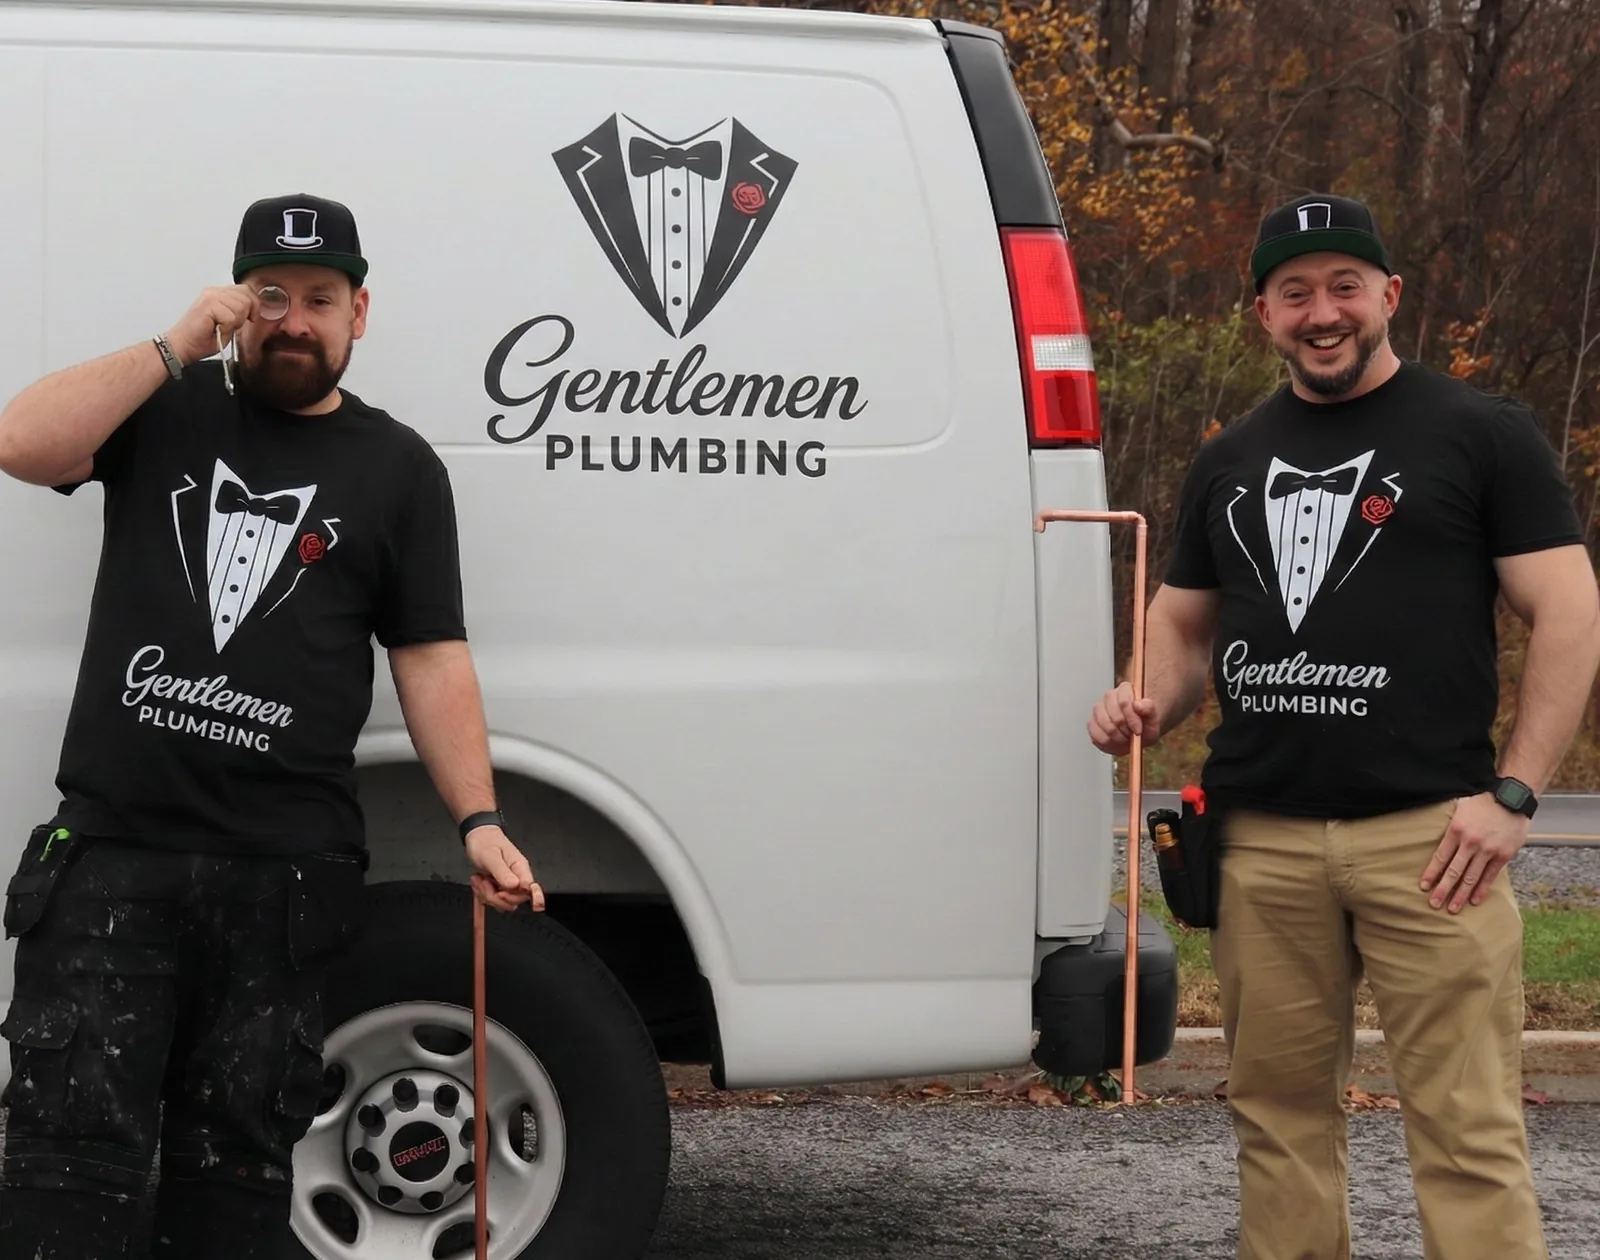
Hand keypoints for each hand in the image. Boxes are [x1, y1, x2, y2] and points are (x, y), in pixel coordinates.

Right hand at [163, 285, 259, 366]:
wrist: (183, 346)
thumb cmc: (203, 338)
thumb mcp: (230, 323)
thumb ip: (241, 312)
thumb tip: (255, 310)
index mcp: (220, 293)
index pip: (247, 290)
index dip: (253, 305)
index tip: (250, 318)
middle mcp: (215, 291)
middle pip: (247, 297)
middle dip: (245, 315)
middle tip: (230, 325)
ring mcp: (210, 296)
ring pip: (241, 307)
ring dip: (234, 323)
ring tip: (220, 327)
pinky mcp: (207, 304)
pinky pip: (232, 317)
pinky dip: (227, 328)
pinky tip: (215, 329)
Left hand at [465, 826, 544, 913]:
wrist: (477, 837)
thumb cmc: (486, 842)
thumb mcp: (491, 856)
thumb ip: (502, 872)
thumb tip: (515, 886)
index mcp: (520, 868)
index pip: (532, 888)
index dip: (534, 898)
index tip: (534, 906)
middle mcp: (516, 878)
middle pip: (515, 901)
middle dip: (496, 898)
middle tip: (485, 883)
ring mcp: (507, 884)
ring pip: (502, 903)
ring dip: (487, 895)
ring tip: (479, 879)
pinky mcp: (498, 888)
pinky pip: (493, 900)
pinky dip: (482, 895)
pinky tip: (478, 881)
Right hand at [1088, 681, 1159, 755]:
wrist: (1136, 735)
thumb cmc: (1144, 725)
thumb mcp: (1153, 719)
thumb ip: (1149, 709)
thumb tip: (1138, 705)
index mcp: (1125, 689)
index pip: (1124, 702)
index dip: (1132, 719)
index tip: (1138, 730)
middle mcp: (1109, 697)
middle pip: (1115, 716)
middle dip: (1126, 731)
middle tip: (1132, 736)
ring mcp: (1098, 709)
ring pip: (1106, 726)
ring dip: (1118, 738)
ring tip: (1125, 739)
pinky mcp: (1092, 723)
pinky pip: (1097, 735)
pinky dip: (1108, 743)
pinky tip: (1115, 742)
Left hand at [1419, 793, 1528, 912]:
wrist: (1512, 799)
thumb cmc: (1482, 802)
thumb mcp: (1460, 808)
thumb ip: (1450, 825)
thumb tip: (1436, 837)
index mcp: (1456, 830)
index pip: (1440, 857)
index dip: (1431, 873)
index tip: (1424, 886)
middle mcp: (1470, 843)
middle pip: (1453, 871)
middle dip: (1442, 889)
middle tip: (1434, 904)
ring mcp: (1488, 850)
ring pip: (1471, 877)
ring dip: (1461, 894)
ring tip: (1452, 908)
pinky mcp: (1503, 855)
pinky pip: (1490, 875)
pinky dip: (1482, 889)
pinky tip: (1474, 900)